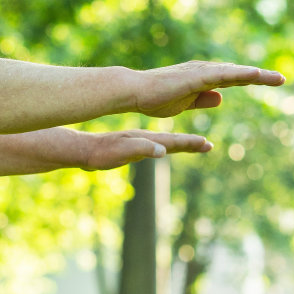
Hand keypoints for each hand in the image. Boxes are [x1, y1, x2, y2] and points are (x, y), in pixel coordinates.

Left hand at [80, 130, 212, 171]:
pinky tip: (168, 148)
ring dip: (182, 144)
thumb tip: (162, 151)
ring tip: (197, 145)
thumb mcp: (121, 153)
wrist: (84, 150)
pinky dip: (167, 146)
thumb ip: (142, 150)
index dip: (190, 143)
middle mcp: (145, 139)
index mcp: (145, 140)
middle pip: (173, 141)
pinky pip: (156, 146)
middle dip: (192, 143)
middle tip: (209, 145)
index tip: (207, 144)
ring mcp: (140, 143)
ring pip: (166, 143)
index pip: (172, 142)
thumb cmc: (101, 154)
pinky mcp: (133, 147)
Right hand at [133, 60, 283, 117]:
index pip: (231, 79)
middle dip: (260, 76)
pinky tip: (256, 75)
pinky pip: (224, 75)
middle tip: (281, 80)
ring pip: (235, 72)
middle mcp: (204, 71)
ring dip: (256, 75)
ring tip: (278, 79)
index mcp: (201, 79)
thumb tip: (221, 98)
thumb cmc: (154, 98)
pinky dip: (241, 74)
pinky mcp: (197, 76)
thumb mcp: (184, 103)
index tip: (267, 82)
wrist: (135, 92)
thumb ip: (202, 99)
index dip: (248, 80)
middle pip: (237, 73)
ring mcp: (201, 72)